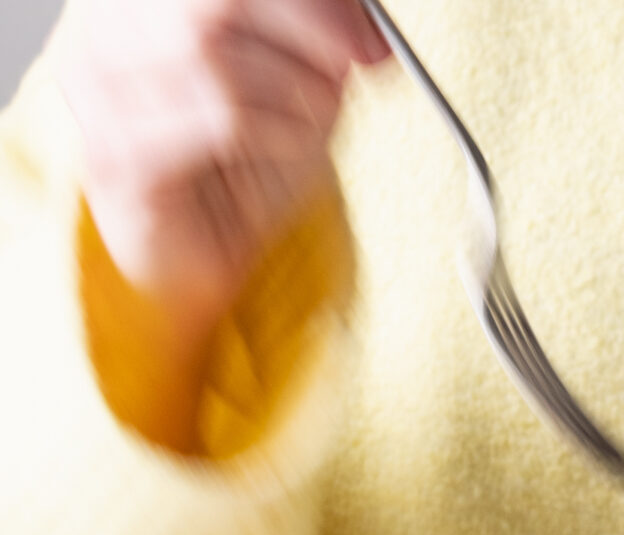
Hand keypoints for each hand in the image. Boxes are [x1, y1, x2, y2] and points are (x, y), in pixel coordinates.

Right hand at [60, 0, 386, 342]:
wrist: (198, 264)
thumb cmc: (240, 174)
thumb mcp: (295, 93)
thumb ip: (316, 45)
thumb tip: (363, 27)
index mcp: (142, 3)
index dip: (306, 1)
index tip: (369, 34)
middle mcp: (103, 31)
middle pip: (214, 4)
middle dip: (307, 29)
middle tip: (361, 62)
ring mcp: (99, 92)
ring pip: (214, 60)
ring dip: (293, 92)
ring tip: (312, 124)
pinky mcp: (118, 155)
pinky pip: (217, 123)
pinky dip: (272, 133)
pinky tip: (287, 148)